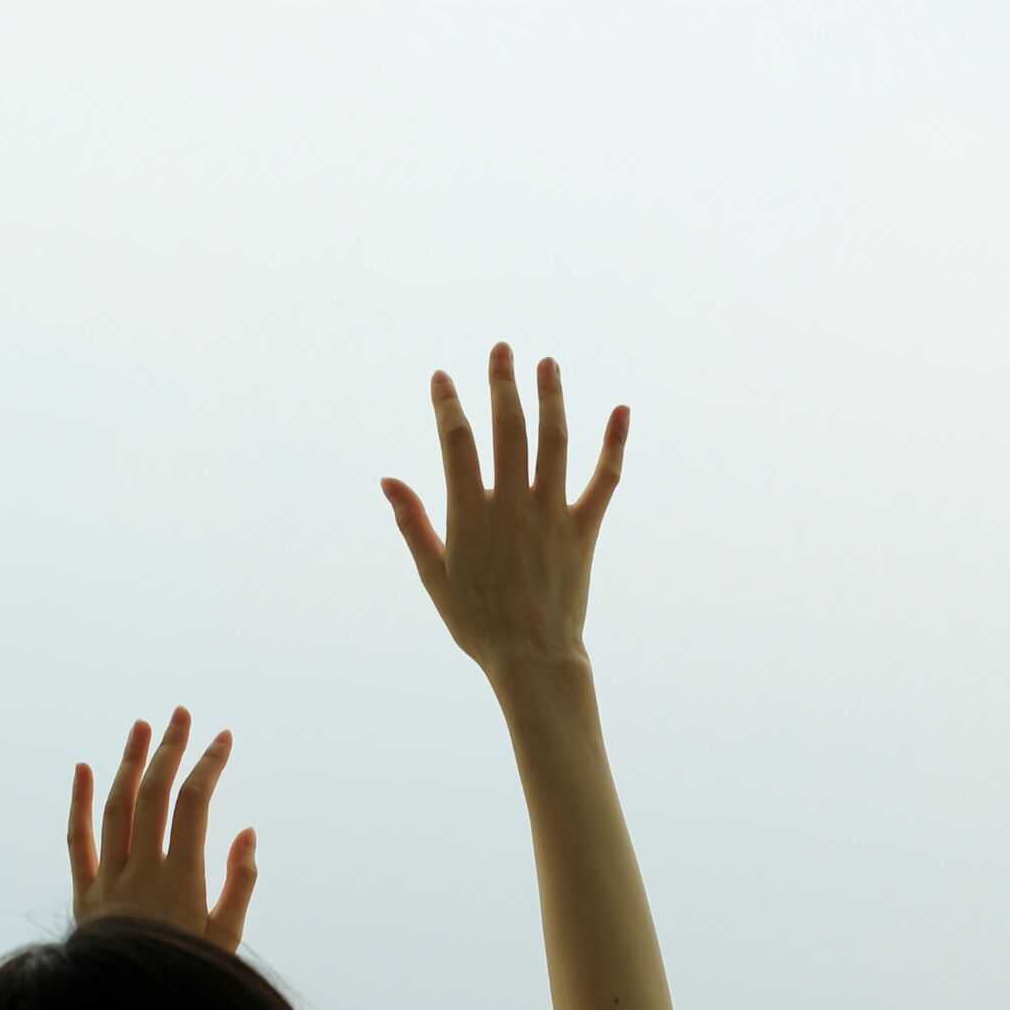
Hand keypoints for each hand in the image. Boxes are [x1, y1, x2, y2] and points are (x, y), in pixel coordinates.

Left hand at [68, 706, 258, 951]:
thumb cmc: (190, 984)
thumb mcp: (227, 942)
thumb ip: (240, 884)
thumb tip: (246, 830)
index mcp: (182, 882)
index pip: (194, 805)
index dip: (209, 765)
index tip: (224, 738)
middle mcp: (140, 874)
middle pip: (152, 794)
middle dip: (169, 750)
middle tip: (181, 714)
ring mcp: (107, 883)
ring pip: (116, 808)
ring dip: (129, 762)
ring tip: (142, 727)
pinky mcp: (83, 898)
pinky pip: (77, 841)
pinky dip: (80, 802)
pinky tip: (86, 768)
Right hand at [380, 342, 628, 677]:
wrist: (532, 660)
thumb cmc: (477, 624)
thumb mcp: (434, 576)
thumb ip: (413, 523)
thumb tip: (389, 480)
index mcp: (470, 514)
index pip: (456, 442)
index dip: (448, 405)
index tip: (442, 378)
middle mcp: (512, 505)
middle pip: (508, 429)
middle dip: (502, 385)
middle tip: (501, 349)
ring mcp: (551, 515)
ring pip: (555, 442)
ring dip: (552, 397)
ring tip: (547, 363)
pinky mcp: (584, 530)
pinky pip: (604, 479)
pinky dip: (614, 444)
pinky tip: (621, 410)